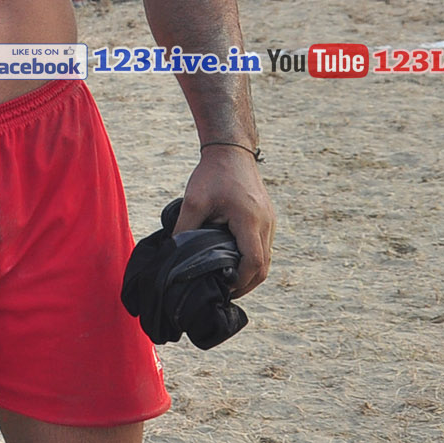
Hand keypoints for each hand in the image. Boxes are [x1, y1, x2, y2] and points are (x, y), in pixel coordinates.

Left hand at [175, 147, 274, 294]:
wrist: (231, 151)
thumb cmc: (212, 174)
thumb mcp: (193, 201)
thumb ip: (184, 229)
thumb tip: (173, 253)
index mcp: (249, 220)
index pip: (253, 263)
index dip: (240, 281)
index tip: (222, 288)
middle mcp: (265, 224)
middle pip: (264, 267)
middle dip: (246, 283)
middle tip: (225, 291)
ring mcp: (270, 222)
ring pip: (266, 259)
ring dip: (250, 273)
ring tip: (228, 280)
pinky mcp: (267, 219)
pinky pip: (264, 247)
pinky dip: (253, 260)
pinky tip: (235, 262)